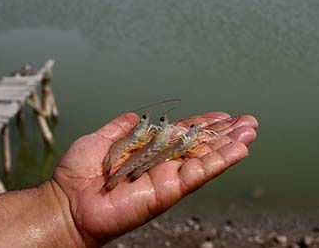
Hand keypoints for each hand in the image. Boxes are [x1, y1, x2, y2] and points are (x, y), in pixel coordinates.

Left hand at [52, 111, 257, 246]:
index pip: (182, 135)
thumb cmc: (78, 174)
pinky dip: (219, 163)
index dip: (202, 124)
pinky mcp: (167, 191)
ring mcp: (166, 178)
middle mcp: (161, 165)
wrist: (68, 201)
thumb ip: (120, 128)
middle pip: (200, 147)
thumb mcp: (100, 140)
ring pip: (205, 160)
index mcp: (148, 151)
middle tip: (249, 122)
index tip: (223, 115)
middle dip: (225, 134)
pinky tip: (238, 151)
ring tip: (250, 132)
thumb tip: (135, 116)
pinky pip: (198, 176)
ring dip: (229, 146)